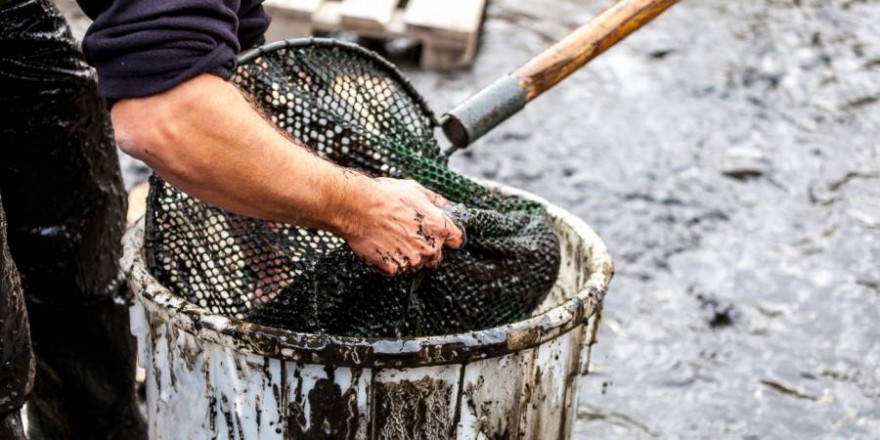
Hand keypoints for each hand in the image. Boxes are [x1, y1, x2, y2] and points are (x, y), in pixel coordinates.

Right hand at [341, 177, 463, 275]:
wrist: (359, 208)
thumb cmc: (386, 196)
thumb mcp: (415, 189)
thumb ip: (434, 200)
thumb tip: (444, 205)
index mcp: (439, 227)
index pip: (456, 240)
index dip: (449, 238)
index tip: (441, 236)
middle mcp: (429, 247)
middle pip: (436, 256)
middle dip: (426, 248)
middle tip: (408, 236)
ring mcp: (411, 261)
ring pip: (416, 264)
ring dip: (408, 256)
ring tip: (393, 239)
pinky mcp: (393, 269)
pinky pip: (396, 269)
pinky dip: (391, 262)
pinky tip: (383, 247)